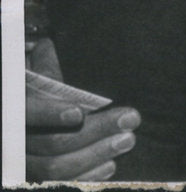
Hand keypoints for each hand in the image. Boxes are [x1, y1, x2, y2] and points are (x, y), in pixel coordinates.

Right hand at [25, 38, 140, 181]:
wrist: (21, 129)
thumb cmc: (33, 99)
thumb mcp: (36, 83)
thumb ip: (46, 70)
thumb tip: (48, 45)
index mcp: (18, 112)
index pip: (30, 113)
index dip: (52, 114)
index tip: (79, 111)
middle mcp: (19, 142)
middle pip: (55, 143)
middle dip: (97, 131)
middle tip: (130, 118)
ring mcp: (28, 165)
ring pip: (58, 168)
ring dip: (98, 154)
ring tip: (128, 139)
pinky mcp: (39, 181)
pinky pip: (62, 185)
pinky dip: (88, 177)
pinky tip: (111, 165)